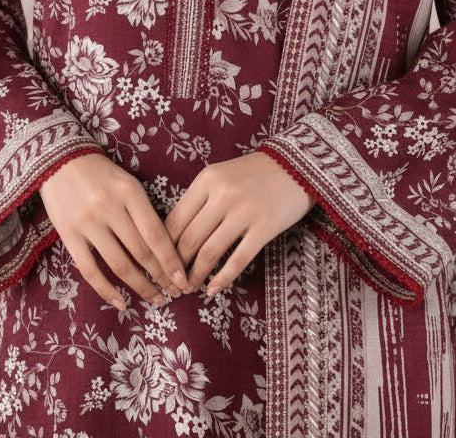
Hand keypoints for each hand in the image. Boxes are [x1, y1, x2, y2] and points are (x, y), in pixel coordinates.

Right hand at [39, 153, 187, 309]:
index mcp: (130, 191)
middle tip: (175, 293)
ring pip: (119, 264)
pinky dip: (106, 291)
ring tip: (155, 298)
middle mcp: (110, 207)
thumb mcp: (127, 183)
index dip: (171, 260)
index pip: (156, 233)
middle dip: (161, 276)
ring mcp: (88, 222)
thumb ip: (143, 211)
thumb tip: (166, 249)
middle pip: (141, 251)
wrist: (59, 160)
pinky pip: (90, 270)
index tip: (183, 279)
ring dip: (140, 286)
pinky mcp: (68, 234)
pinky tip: (121, 303)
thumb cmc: (101, 173)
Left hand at [164, 152, 313, 296]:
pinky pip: (238, 259)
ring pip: (209, 252)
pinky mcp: (264, 228)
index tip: (158, 264)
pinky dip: (223, 278)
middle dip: (176, 266)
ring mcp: (244, 212)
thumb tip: (174, 235)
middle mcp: (222, 194)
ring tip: (189, 289)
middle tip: (172, 283)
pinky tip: (213, 290)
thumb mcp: (221, 175)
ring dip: (196, 276)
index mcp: (207, 179)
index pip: (175, 219)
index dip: (163, 247)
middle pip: (189, 239)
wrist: (297, 165)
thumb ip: (199, 199)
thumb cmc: (254, 173)